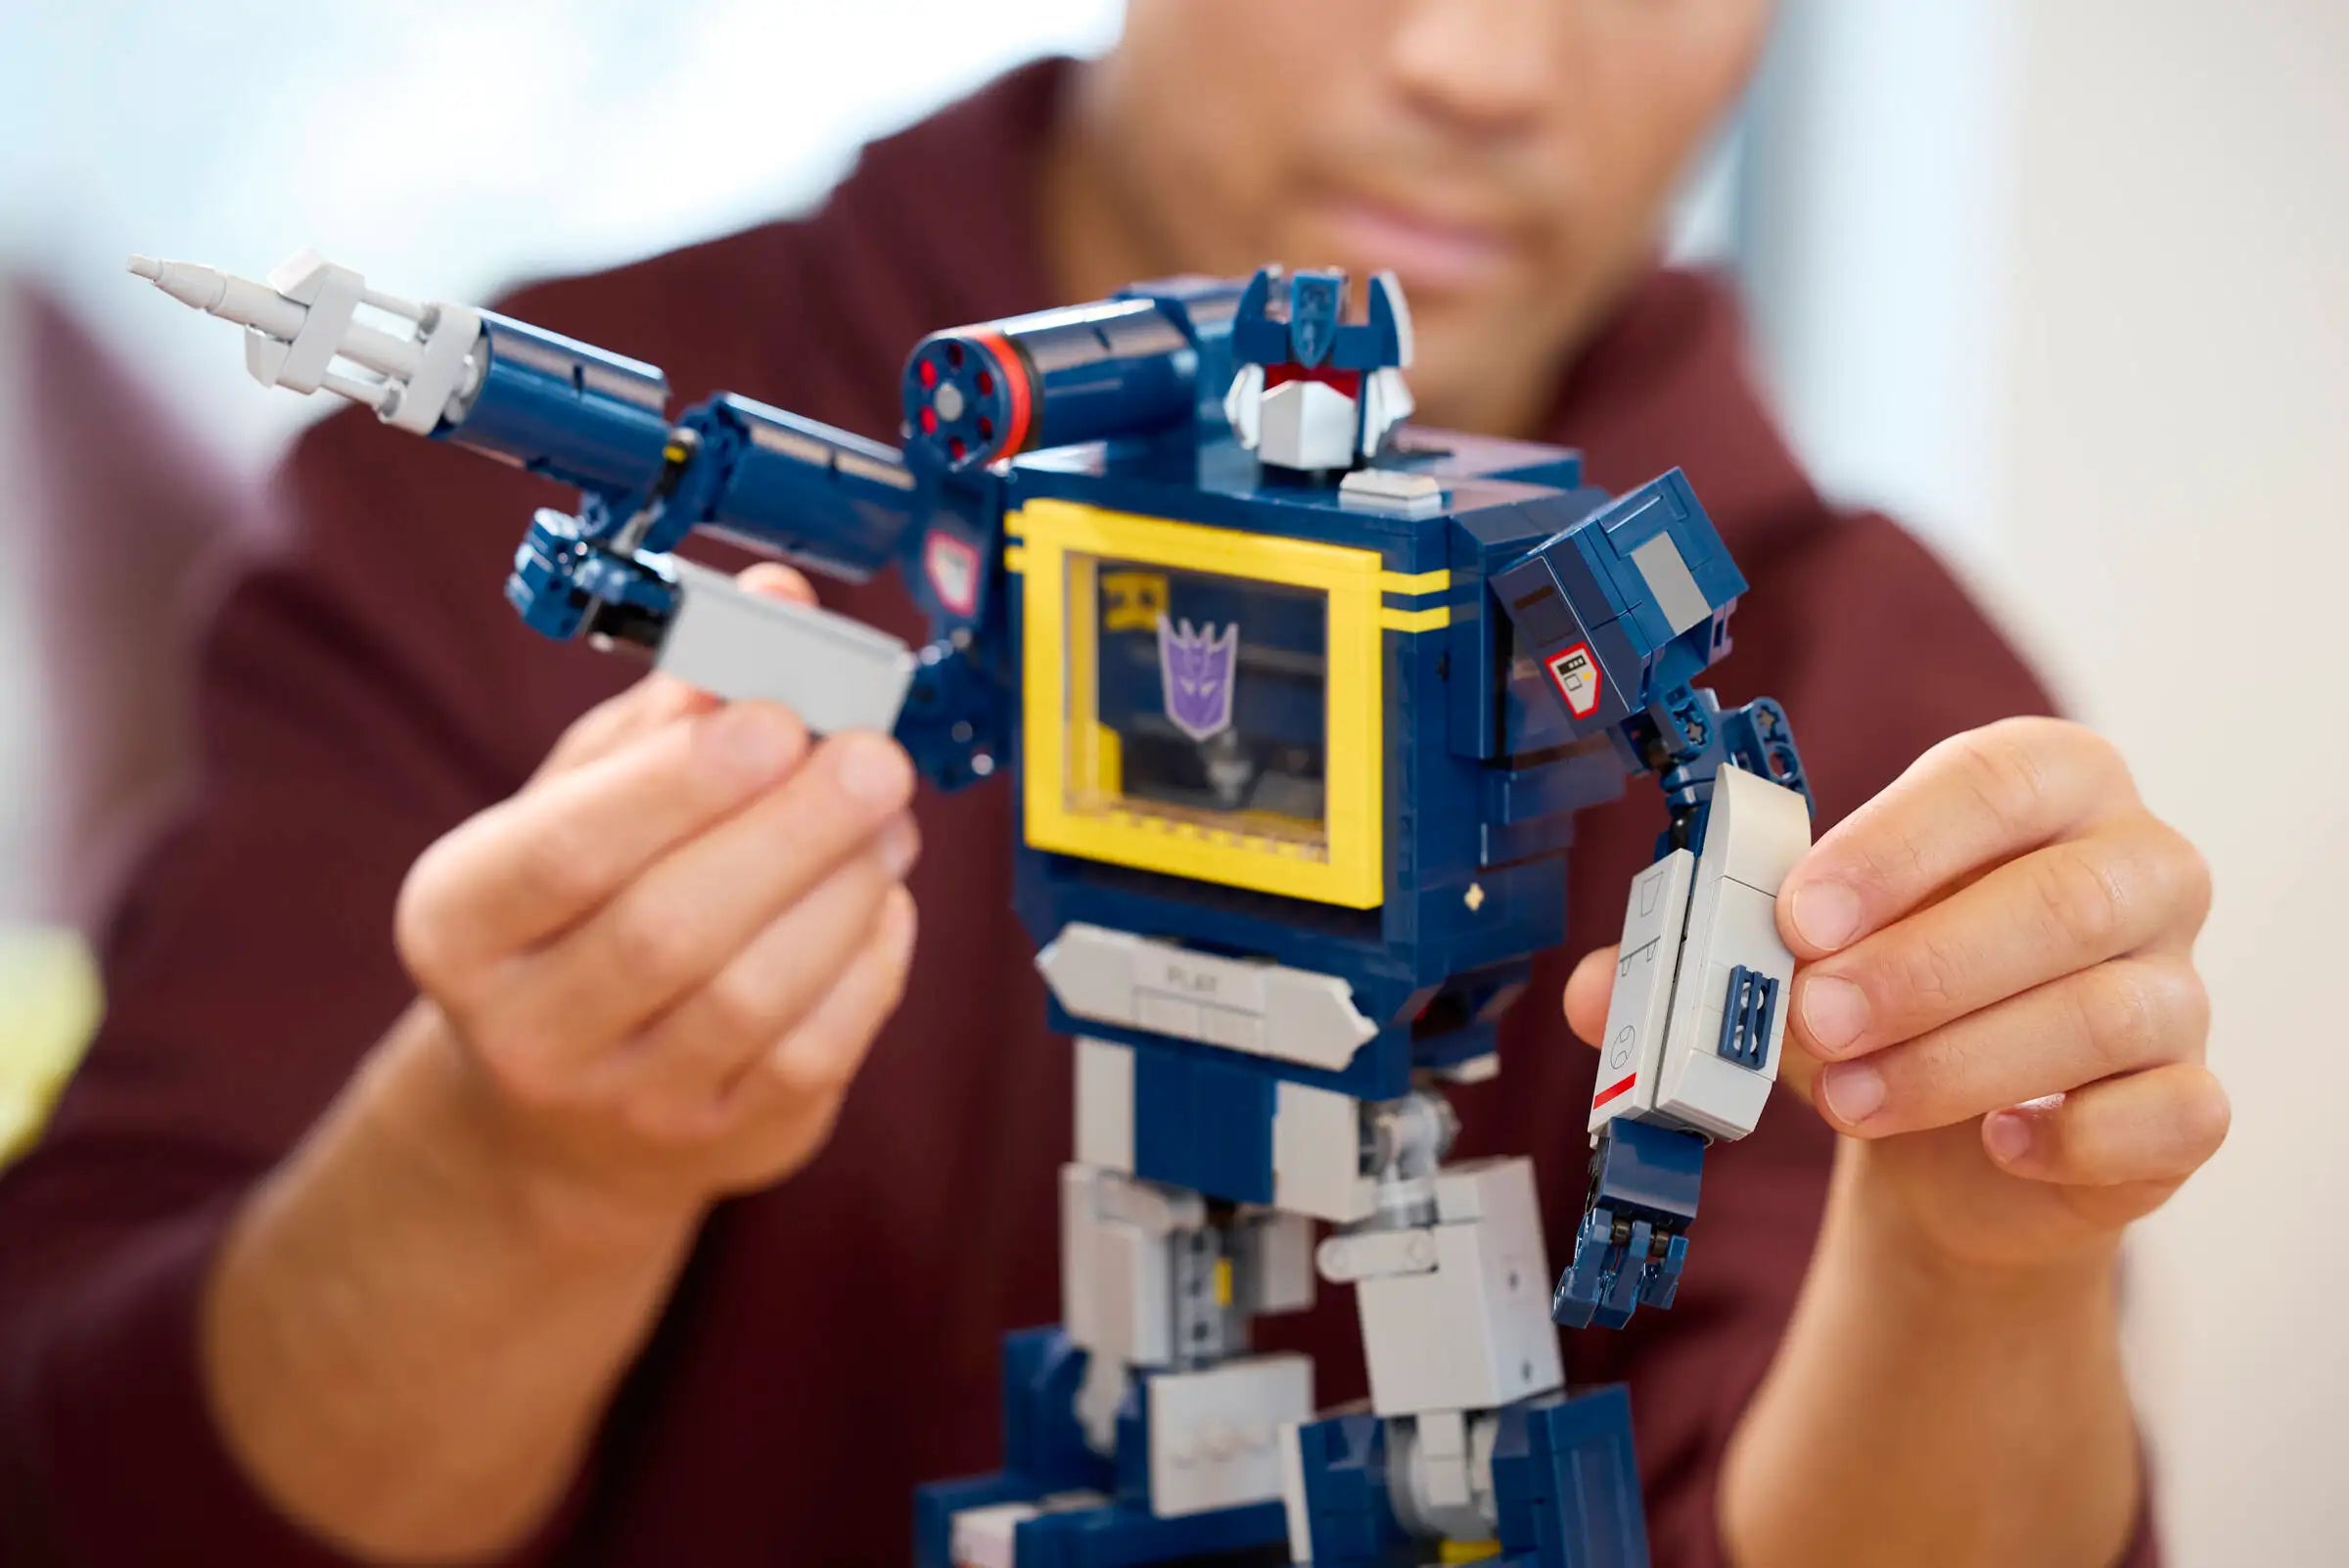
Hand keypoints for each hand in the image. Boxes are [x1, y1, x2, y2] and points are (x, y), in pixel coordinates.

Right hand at [389, 564, 919, 1239]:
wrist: (558, 1115)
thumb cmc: (581, 912)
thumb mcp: (585, 799)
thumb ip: (675, 704)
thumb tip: (778, 606)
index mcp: (461, 923)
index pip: (564, 851)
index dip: (680, 781)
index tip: (776, 715)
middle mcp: (526, 1030)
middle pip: (671, 928)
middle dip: (792, 828)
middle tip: (873, 757)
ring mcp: (627, 1104)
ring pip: (757, 996)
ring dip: (845, 887)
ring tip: (887, 817)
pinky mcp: (727, 1143)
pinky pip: (820, 1048)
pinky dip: (870, 958)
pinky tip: (881, 896)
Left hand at [1568, 716, 2224, 1276]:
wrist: (1959, 1142)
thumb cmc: (1886, 1004)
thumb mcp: (1791, 964)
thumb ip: (1702, 963)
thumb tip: (1588, 992)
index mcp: (2045, 787)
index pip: (1993, 782)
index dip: (1897, 847)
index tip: (1801, 914)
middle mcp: (2137, 869)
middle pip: (2061, 900)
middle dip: (1922, 964)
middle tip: (1813, 1015)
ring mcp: (2179, 986)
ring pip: (2106, 1011)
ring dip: (1960, 1058)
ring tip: (1845, 1096)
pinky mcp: (2190, 1102)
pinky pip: (2166, 1112)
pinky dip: (2073, 1135)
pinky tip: (1996, 1142)